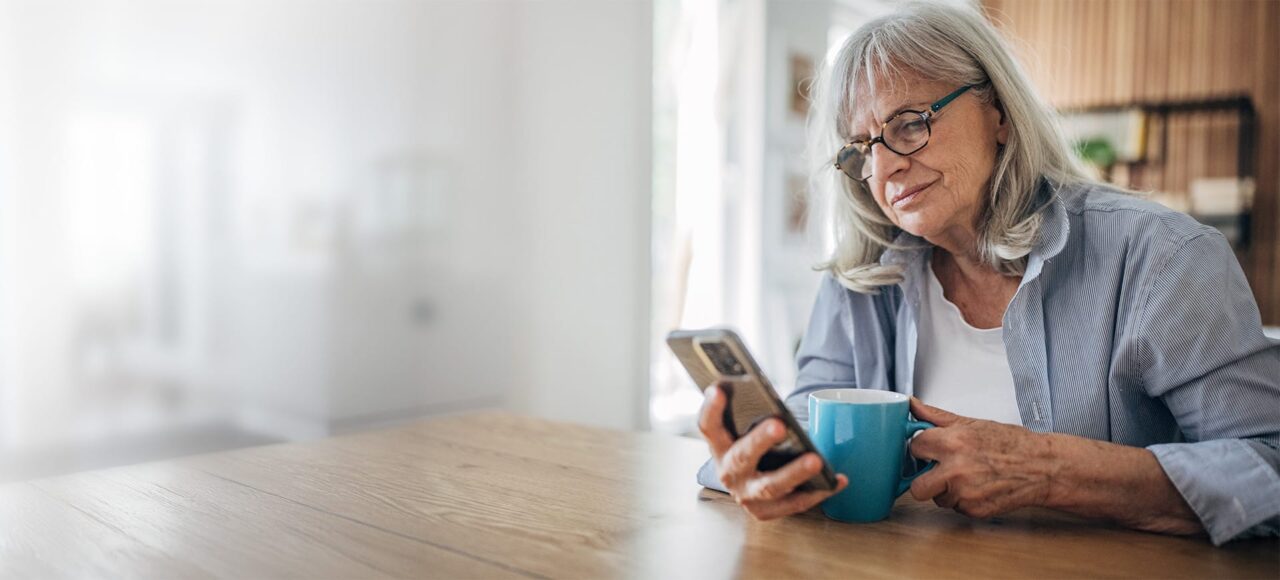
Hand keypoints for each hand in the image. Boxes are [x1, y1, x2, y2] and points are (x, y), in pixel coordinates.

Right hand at [698, 384, 847, 519]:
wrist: (749, 485)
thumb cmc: (753, 447)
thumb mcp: (744, 430)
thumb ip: (749, 411)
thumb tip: (762, 387)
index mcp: (719, 447)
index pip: (709, 427)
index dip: (712, 409)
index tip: (719, 388)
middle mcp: (728, 473)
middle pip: (742, 457)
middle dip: (760, 440)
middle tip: (779, 425)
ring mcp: (746, 495)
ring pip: (770, 486)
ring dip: (794, 472)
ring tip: (816, 460)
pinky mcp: (766, 512)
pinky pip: (795, 503)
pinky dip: (818, 491)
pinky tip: (837, 480)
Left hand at [907, 397, 1054, 518]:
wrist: (1042, 467)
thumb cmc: (1010, 444)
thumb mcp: (972, 423)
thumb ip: (937, 417)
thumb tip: (913, 405)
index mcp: (953, 443)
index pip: (914, 448)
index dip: (922, 449)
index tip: (929, 451)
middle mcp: (956, 470)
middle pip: (917, 487)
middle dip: (926, 480)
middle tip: (940, 471)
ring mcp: (965, 493)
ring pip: (937, 498)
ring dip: (947, 491)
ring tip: (969, 477)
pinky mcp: (974, 510)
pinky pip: (956, 508)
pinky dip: (964, 500)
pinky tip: (979, 487)